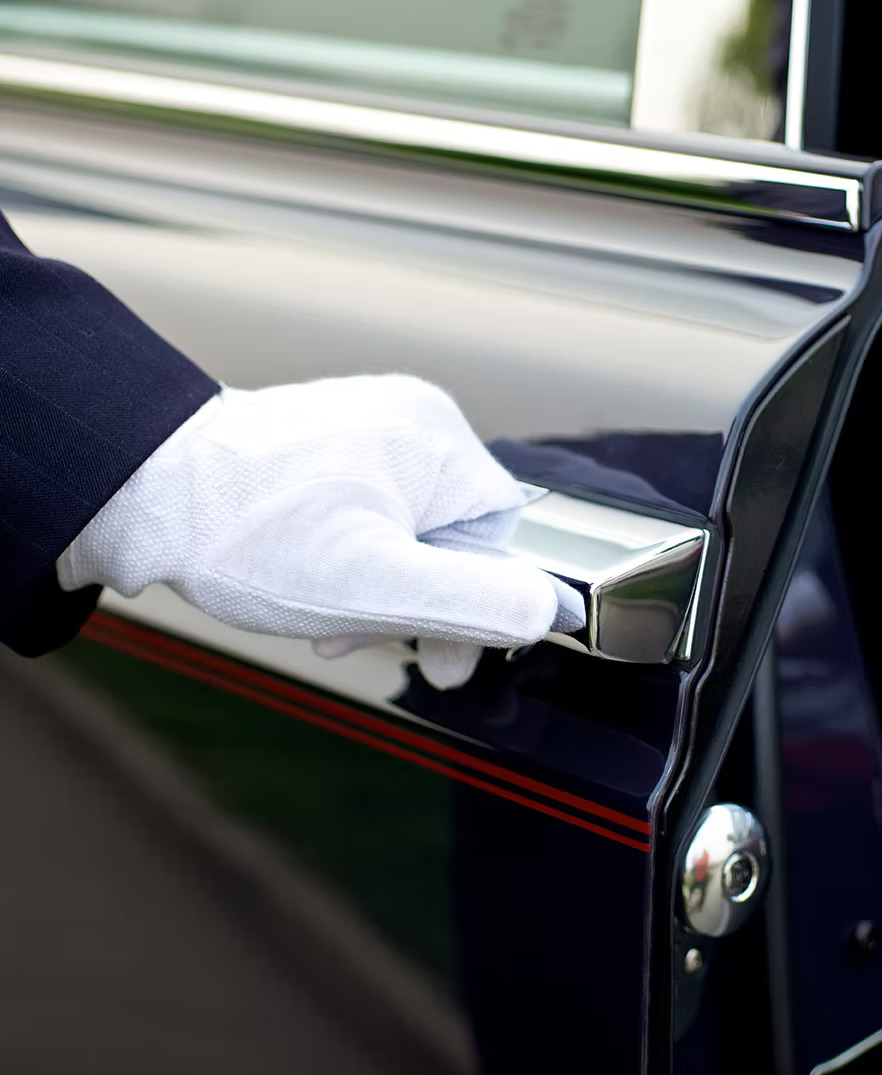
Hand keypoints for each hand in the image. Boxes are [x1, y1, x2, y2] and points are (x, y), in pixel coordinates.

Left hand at [57, 375, 584, 688]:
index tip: (439, 657)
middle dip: (415, 600)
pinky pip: (375, 511)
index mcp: (436, 439)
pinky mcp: (334, 440)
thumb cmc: (246, 534)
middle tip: (357, 635)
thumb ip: (474, 600)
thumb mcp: (375, 587)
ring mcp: (369, 424)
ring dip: (380, 587)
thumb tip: (550, 610)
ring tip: (324, 616)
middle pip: (456, 535)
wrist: (139, 493)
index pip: (502, 536)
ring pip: (413, 530)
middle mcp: (411, 418)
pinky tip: (313, 585)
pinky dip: (354, 557)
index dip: (475, 604)